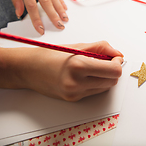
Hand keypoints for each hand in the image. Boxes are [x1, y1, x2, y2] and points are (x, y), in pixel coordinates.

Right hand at [0, 41, 123, 100]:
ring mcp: (75, 93)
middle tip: (107, 60)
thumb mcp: (77, 46)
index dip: (118, 62)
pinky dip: (96, 82)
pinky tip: (86, 74)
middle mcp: (77, 83)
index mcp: (78, 66)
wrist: (27, 69)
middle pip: (112, 81)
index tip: (115, 57)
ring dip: (105, 77)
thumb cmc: (50, 54)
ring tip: (94, 66)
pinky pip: (94, 91)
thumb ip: (101, 48)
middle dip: (113, 70)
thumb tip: (118, 54)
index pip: (113, 70)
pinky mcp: (73, 99)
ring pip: (105, 87)